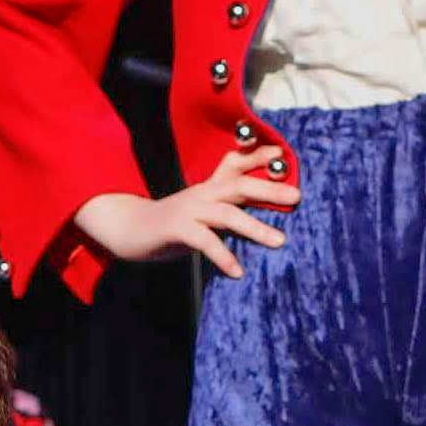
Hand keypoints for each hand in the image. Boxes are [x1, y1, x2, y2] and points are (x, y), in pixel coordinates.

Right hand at [77, 145, 299, 279]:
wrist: (128, 230)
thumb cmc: (172, 224)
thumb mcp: (201, 210)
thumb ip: (225, 208)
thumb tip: (258, 214)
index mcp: (209, 188)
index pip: (234, 165)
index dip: (257, 156)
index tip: (282, 154)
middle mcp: (202, 194)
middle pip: (238, 185)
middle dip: (268, 188)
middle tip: (296, 196)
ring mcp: (188, 210)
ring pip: (226, 214)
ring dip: (255, 226)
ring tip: (280, 241)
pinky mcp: (176, 229)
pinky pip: (204, 241)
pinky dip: (223, 256)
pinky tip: (238, 271)